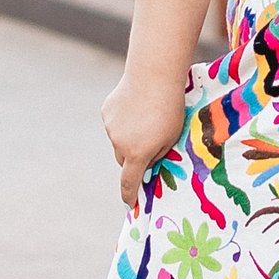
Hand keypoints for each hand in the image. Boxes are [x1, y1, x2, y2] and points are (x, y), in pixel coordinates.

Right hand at [104, 66, 189, 208]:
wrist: (154, 75)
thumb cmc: (170, 108)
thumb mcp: (171, 137)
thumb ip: (157, 155)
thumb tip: (147, 163)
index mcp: (136, 154)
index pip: (129, 183)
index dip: (129, 195)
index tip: (129, 204)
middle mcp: (119, 144)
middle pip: (124, 160)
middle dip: (134, 158)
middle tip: (149, 144)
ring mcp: (110, 127)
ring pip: (119, 140)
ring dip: (129, 137)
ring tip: (146, 117)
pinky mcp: (106, 111)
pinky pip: (115, 123)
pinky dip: (123, 121)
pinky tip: (136, 105)